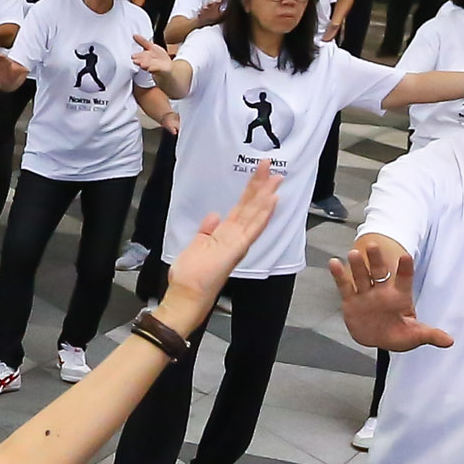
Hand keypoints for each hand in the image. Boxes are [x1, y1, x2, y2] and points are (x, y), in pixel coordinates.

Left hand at [152, 166, 284, 329]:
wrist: (187, 297)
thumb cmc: (190, 278)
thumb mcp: (195, 246)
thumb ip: (206, 230)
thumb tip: (214, 216)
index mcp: (225, 237)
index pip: (241, 210)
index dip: (250, 192)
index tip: (258, 175)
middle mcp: (235, 239)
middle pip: (251, 208)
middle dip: (261, 186)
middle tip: (271, 166)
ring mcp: (238, 243)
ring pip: (255, 214)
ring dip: (266, 194)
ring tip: (276, 176)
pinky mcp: (237, 249)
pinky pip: (253, 228)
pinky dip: (264, 214)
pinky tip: (272, 200)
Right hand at [332, 233, 451, 349]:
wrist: (376, 338)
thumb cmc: (397, 335)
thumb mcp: (415, 336)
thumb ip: (430, 335)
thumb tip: (449, 341)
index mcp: (400, 297)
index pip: (404, 279)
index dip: (405, 269)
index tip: (405, 257)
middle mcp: (382, 292)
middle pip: (379, 272)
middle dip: (377, 260)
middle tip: (375, 246)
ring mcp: (366, 294)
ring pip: (362, 276)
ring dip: (358, 265)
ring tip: (354, 253)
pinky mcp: (351, 301)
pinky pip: (345, 286)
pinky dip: (339, 275)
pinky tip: (333, 263)